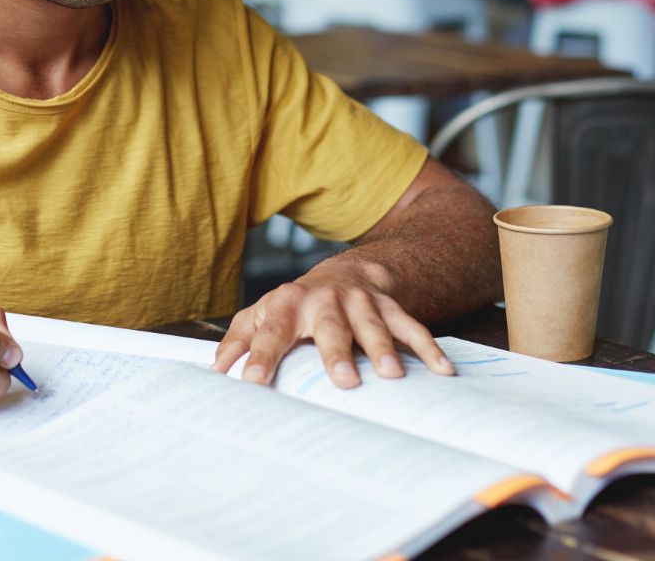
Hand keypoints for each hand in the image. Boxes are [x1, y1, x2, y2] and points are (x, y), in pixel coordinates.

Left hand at [210, 260, 452, 388]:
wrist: (345, 273)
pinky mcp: (390, 307)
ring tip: (391, 376)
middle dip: (336, 353)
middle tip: (343, 381)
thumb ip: (237, 340)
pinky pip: (412, 327)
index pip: (270, 332)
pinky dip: (428, 348)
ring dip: (382, 349)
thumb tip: (213, 370)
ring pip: (374, 326)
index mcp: (287, 304)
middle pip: (330, 327)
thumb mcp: (261, 315)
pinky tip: (442, 371)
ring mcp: (361, 303)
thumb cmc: (295, 305)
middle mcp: (326, 300)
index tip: (250, 382)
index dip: (258, 356)